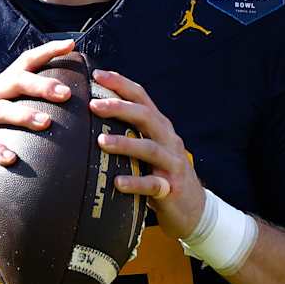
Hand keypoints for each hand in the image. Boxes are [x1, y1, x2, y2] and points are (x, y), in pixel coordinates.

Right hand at [0, 39, 77, 189]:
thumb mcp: (6, 115)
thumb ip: (29, 107)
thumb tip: (72, 107)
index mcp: (1, 87)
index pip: (25, 62)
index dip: (47, 51)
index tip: (71, 45)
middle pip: (15, 82)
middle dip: (41, 85)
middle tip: (66, 93)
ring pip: (0, 110)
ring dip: (24, 116)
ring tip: (46, 123)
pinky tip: (12, 158)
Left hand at [89, 68, 205, 238]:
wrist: (193, 209)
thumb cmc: (161, 174)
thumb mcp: (149, 149)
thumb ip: (130, 133)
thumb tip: (91, 116)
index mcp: (160, 127)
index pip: (141, 98)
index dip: (121, 84)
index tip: (97, 74)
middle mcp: (168, 140)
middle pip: (146, 117)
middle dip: (120, 108)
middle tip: (94, 105)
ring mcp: (172, 164)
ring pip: (150, 148)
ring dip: (125, 143)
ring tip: (101, 141)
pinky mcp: (172, 188)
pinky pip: (153, 184)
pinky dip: (135, 182)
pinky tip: (118, 183)